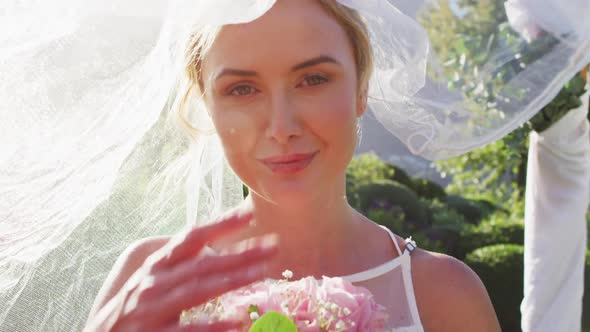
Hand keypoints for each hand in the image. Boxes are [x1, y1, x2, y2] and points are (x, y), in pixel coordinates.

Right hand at [86, 211, 277, 331]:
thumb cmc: (131, 309)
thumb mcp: (151, 279)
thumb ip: (180, 262)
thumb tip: (216, 245)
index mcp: (157, 265)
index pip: (192, 237)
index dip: (221, 224)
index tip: (251, 214)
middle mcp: (153, 282)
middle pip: (203, 263)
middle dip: (240, 253)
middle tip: (274, 246)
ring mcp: (151, 310)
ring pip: (197, 290)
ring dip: (232, 280)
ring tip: (262, 273)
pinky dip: (212, 326)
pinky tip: (237, 322)